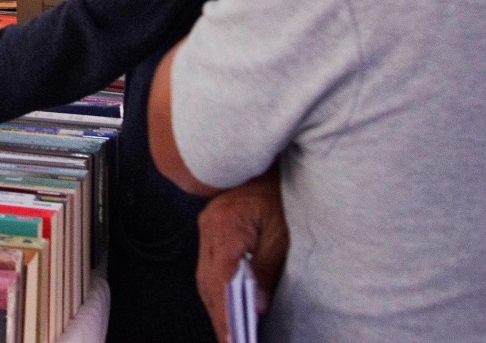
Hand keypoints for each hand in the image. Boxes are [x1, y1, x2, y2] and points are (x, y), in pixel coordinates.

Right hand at [197, 171, 288, 342]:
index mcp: (225, 227)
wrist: (269, 160)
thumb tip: (256, 303)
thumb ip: (265, 268)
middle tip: (230, 340)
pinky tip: (226, 301)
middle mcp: (209, 227)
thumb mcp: (281, 233)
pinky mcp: (211, 225)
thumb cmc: (279, 191)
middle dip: (218, 315)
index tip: (232, 338)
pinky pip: (207, 263)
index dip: (225, 314)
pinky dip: (216, 286)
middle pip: (206, 282)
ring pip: (204, 275)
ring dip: (216, 303)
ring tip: (229, 329)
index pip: (220, 280)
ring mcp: (206, 225)